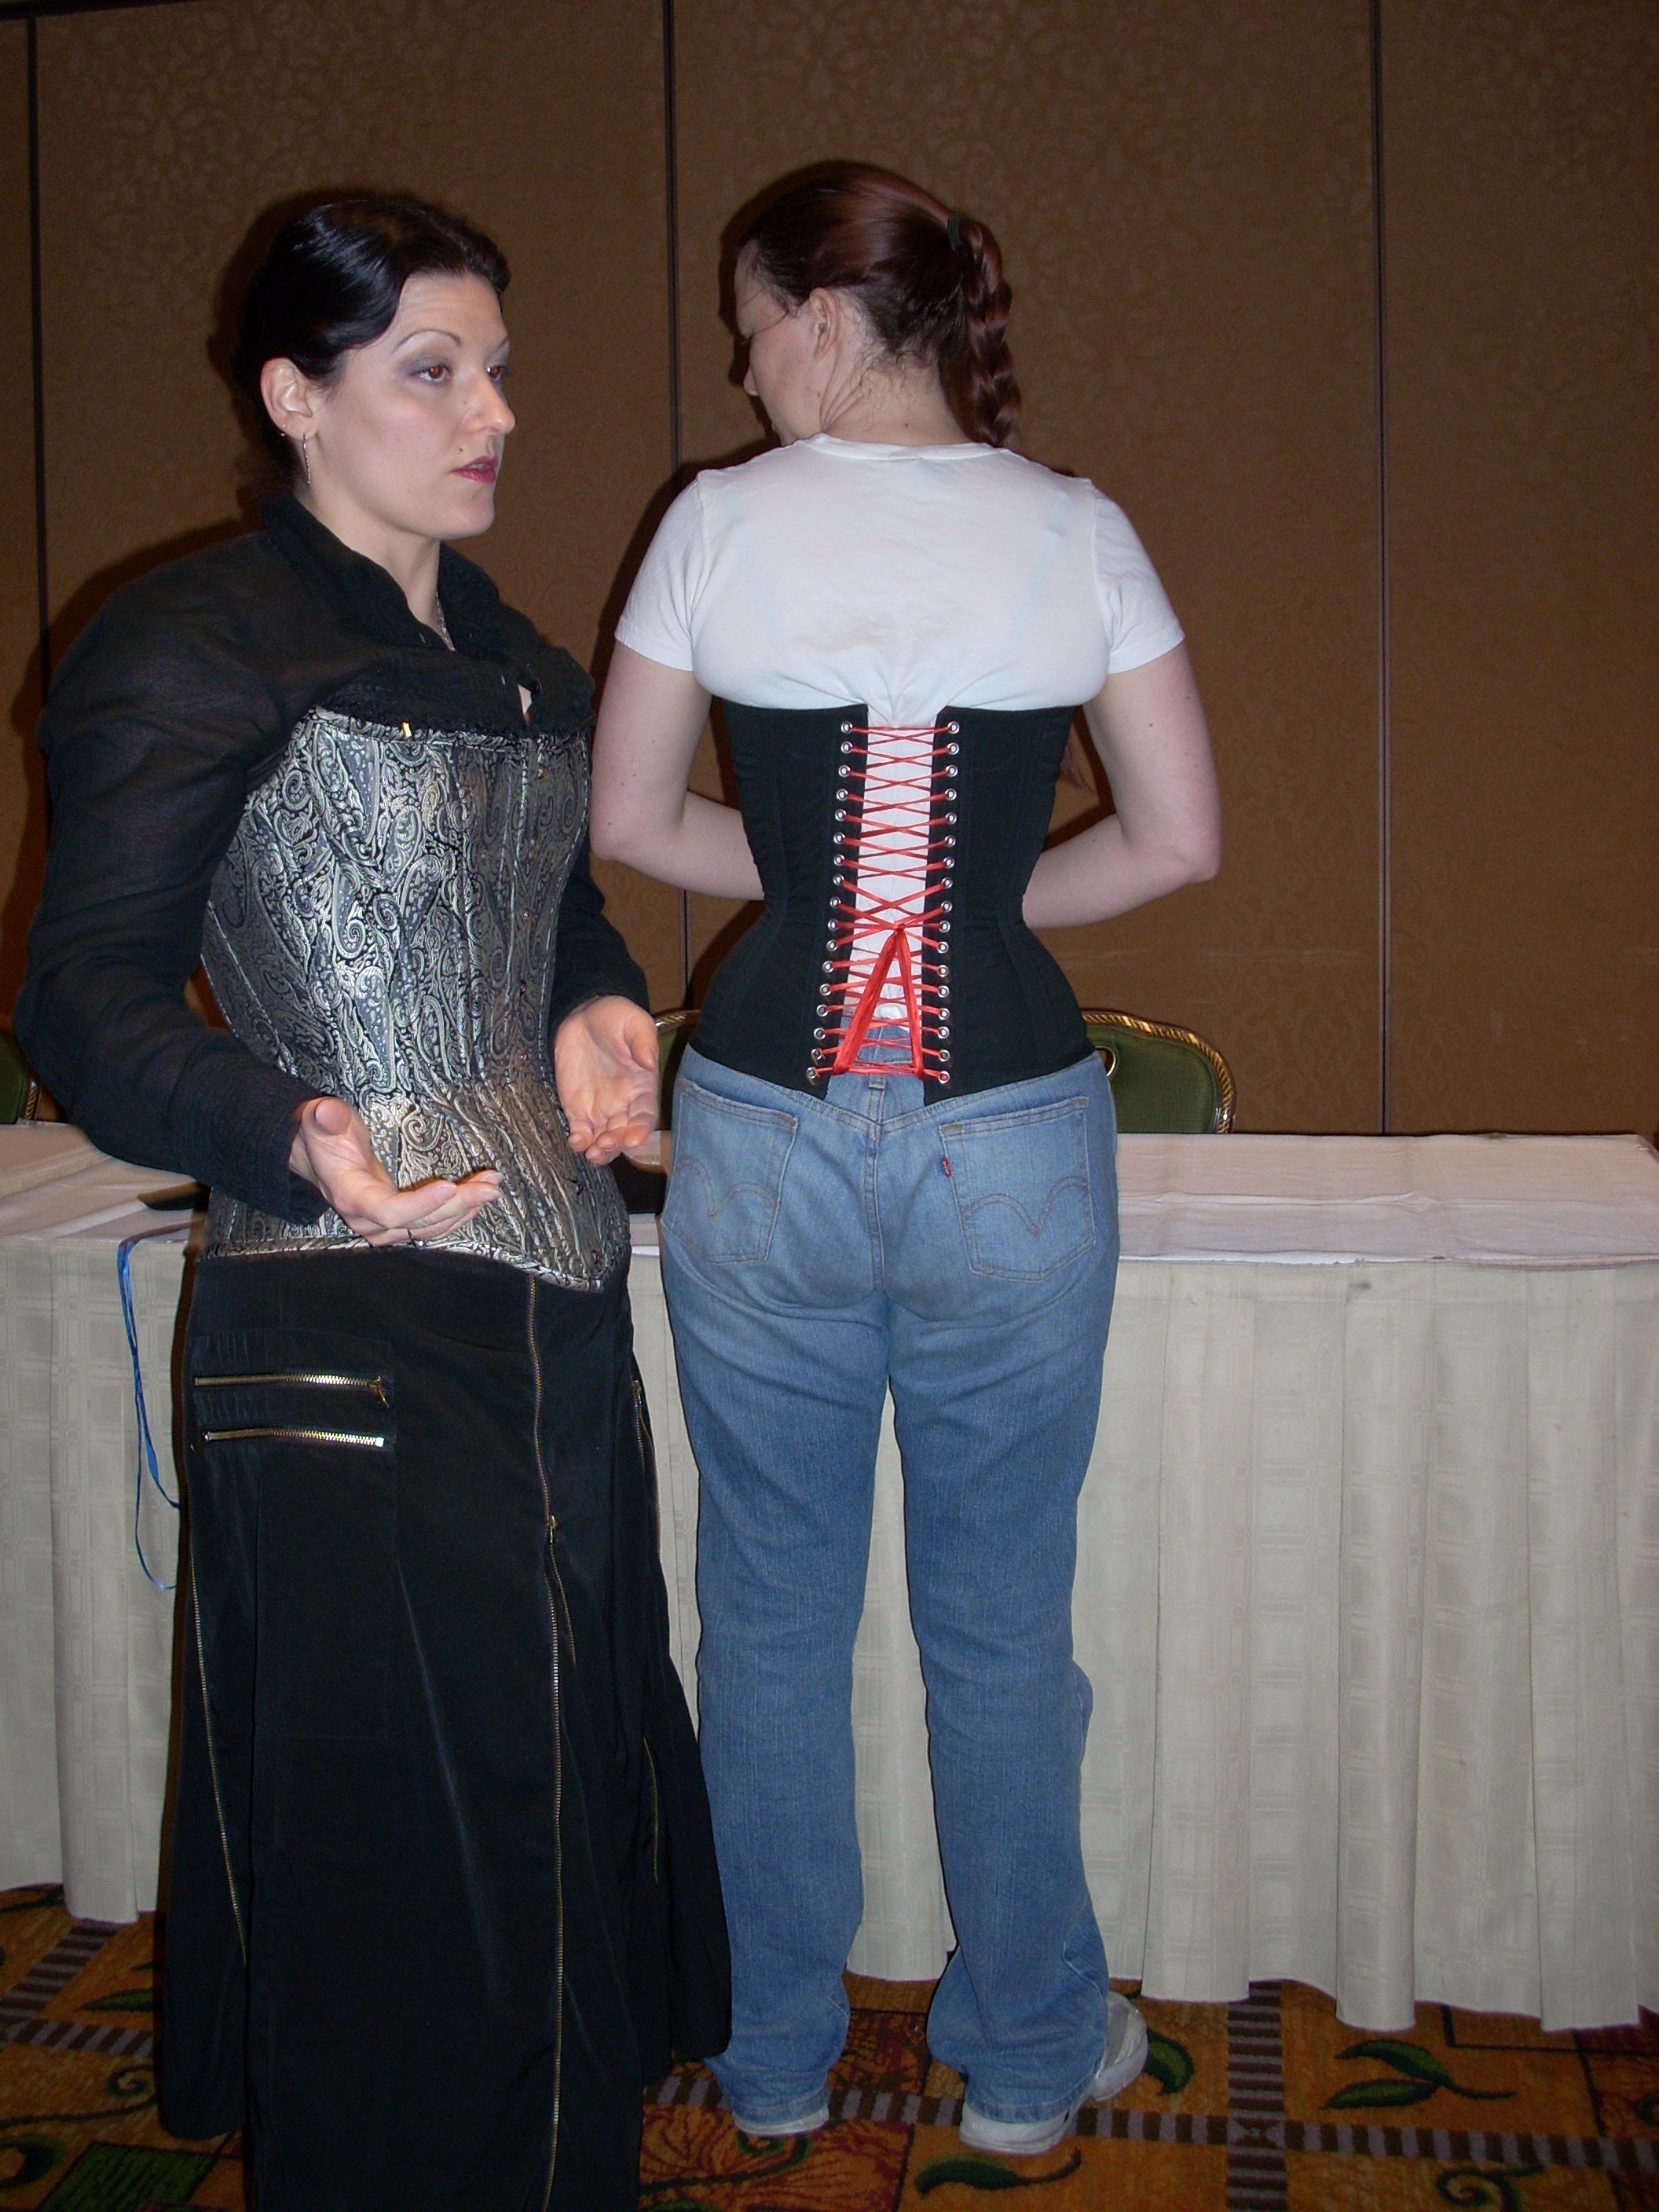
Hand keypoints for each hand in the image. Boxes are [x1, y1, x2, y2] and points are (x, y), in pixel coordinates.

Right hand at [288, 1095, 501, 1244]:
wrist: (318, 1157)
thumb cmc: (324, 1137)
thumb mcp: (321, 1120)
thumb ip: (326, 1117)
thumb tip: (325, 1112)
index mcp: (350, 1195)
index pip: (386, 1210)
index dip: (419, 1204)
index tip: (448, 1186)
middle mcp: (368, 1218)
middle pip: (418, 1222)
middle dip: (457, 1204)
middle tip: (488, 1186)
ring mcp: (384, 1225)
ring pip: (430, 1227)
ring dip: (464, 1210)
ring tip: (490, 1187)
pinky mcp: (399, 1223)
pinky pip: (431, 1227)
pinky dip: (457, 1214)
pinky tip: (477, 1202)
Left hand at [554, 996, 659, 1165]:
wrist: (582, 1015)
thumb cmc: (614, 1017)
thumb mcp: (632, 1021)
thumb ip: (643, 1040)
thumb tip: (649, 1062)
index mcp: (641, 1087)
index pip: (645, 1115)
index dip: (641, 1130)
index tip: (633, 1138)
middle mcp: (623, 1103)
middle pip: (624, 1134)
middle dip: (617, 1145)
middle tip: (605, 1144)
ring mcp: (599, 1109)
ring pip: (603, 1140)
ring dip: (600, 1151)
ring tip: (592, 1153)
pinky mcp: (577, 1108)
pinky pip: (580, 1132)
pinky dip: (579, 1143)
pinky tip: (575, 1142)